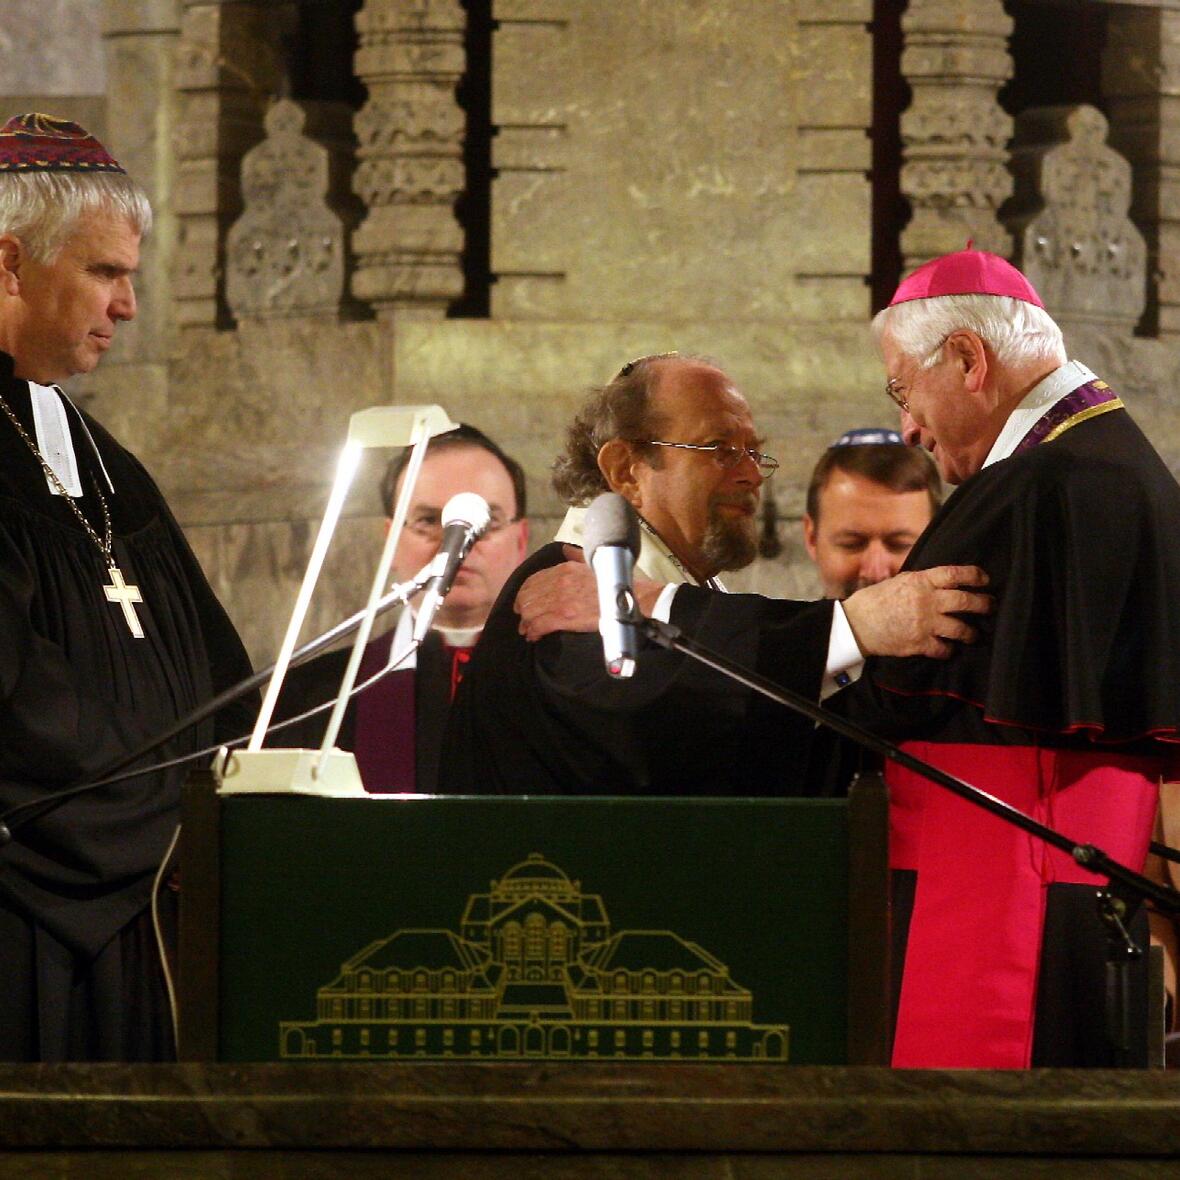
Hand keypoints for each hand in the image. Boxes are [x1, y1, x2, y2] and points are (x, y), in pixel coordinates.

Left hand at [515, 546, 664, 640]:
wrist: (630, 600)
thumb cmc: (615, 584)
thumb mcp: (592, 564)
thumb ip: (576, 556)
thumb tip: (564, 549)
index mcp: (565, 568)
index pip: (534, 579)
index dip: (525, 592)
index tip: (523, 601)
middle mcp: (559, 582)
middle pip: (528, 596)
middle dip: (522, 609)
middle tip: (522, 619)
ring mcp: (560, 599)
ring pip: (530, 611)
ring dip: (525, 623)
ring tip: (526, 630)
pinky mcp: (564, 616)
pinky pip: (539, 624)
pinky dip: (533, 631)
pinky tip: (533, 636)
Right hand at [841, 565, 990, 658]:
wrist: (855, 625)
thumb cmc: (873, 600)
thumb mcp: (898, 581)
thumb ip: (920, 581)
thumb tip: (938, 581)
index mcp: (920, 581)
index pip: (955, 574)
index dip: (975, 576)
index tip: (985, 580)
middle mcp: (927, 601)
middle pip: (966, 601)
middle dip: (983, 604)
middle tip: (990, 607)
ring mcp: (925, 623)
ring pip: (961, 628)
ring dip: (971, 633)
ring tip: (973, 634)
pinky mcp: (919, 643)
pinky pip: (944, 649)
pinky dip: (949, 650)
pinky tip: (948, 649)